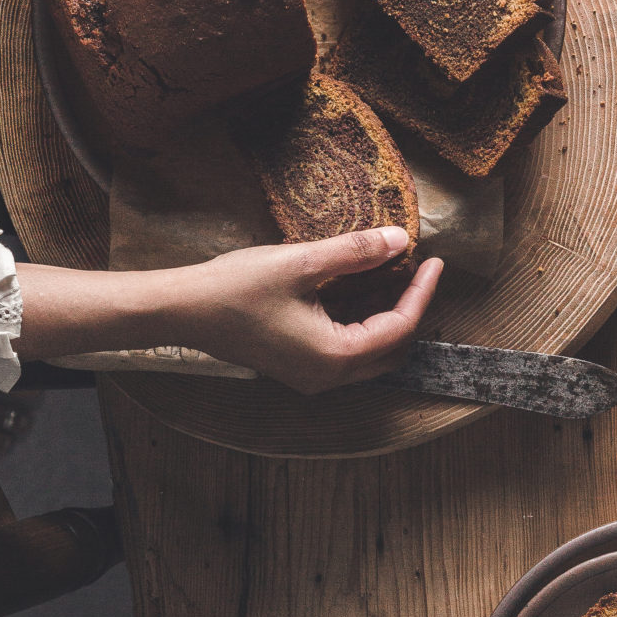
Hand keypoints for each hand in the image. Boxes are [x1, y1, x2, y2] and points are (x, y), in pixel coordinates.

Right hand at [16, 229, 442, 392]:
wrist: (181, 310)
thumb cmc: (236, 288)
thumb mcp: (302, 262)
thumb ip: (354, 252)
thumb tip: (400, 240)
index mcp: (334, 355)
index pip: (399, 327)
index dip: (421, 293)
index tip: (435, 261)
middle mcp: (327, 375)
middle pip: (391, 349)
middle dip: (411, 309)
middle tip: (421, 271)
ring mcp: (310, 375)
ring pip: (370, 352)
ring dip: (388, 316)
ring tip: (397, 274)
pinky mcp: (296, 365)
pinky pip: (346, 349)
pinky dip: (363, 321)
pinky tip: (362, 288)